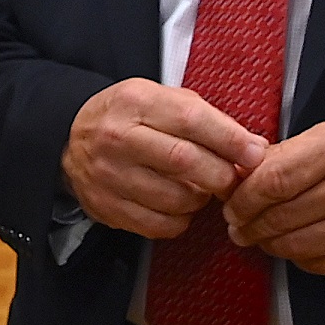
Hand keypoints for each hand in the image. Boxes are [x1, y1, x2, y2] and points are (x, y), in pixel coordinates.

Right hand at [61, 79, 264, 239]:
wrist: (69, 139)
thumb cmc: (128, 117)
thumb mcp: (160, 99)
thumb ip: (205, 119)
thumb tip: (253, 147)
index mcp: (136, 101)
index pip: (191, 119)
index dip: (230, 139)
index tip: (255, 153)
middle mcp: (118, 137)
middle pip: (185, 161)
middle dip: (221, 175)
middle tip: (233, 179)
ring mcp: (109, 175)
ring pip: (175, 198)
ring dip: (201, 199)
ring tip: (201, 189)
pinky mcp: (106, 207)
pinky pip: (159, 225)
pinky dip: (181, 220)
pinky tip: (179, 205)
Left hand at [223, 117, 324, 274]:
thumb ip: (290, 153)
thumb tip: (242, 174)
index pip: (272, 180)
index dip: (243, 198)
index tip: (231, 204)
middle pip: (279, 217)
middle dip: (249, 225)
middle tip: (238, 227)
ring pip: (294, 246)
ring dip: (269, 245)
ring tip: (261, 237)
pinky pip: (317, 264)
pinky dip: (299, 258)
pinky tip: (295, 246)